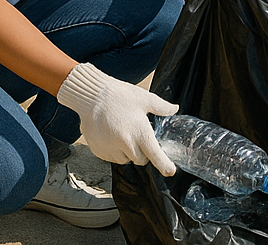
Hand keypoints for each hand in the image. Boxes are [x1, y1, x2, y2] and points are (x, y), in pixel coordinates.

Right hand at [57, 62, 177, 172]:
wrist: (92, 96)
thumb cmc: (120, 95)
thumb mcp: (144, 98)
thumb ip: (161, 107)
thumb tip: (175, 109)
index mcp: (139, 131)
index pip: (154, 154)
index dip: (164, 164)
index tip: (171, 171)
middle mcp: (125, 143)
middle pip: (140, 160)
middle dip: (143, 153)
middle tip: (139, 137)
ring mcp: (110, 149)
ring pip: (126, 160)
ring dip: (128, 152)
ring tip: (123, 132)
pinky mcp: (99, 151)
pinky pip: (112, 158)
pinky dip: (115, 151)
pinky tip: (112, 135)